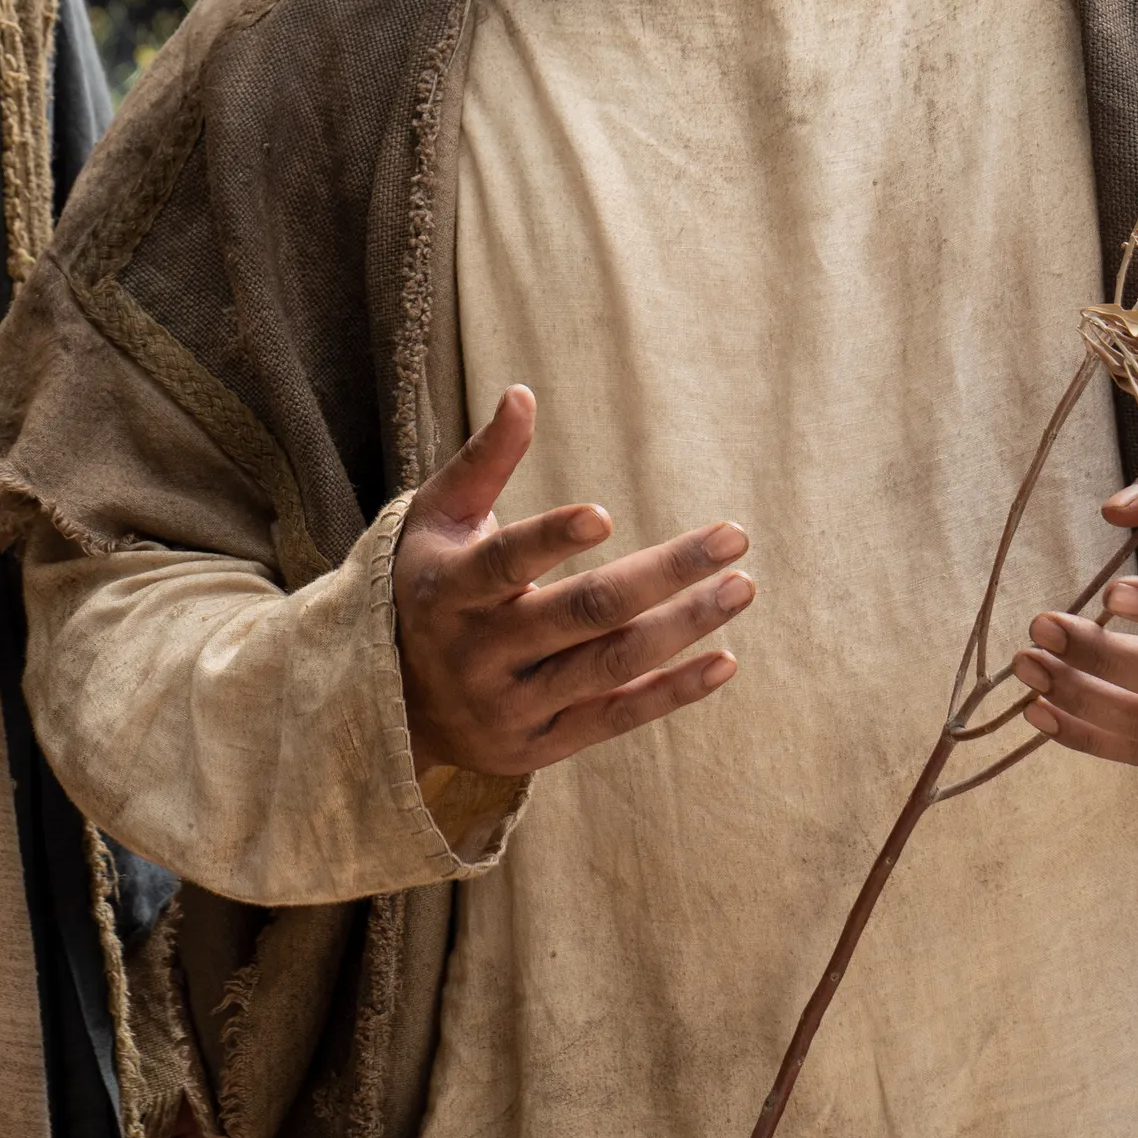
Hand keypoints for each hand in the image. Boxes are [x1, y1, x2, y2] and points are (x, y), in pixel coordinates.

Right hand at [395, 384, 753, 777]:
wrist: (395, 703)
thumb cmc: (430, 585)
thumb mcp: (439, 520)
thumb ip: (484, 462)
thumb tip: (522, 393)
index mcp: (449, 590)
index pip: (503, 563)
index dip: (550, 540)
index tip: (605, 514)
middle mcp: (479, 654)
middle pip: (583, 613)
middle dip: (664, 573)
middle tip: (733, 536)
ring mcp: (512, 705)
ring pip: (610, 665)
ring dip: (684, 626)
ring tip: (741, 586)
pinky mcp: (542, 744)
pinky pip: (617, 718)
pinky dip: (673, 692)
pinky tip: (725, 659)